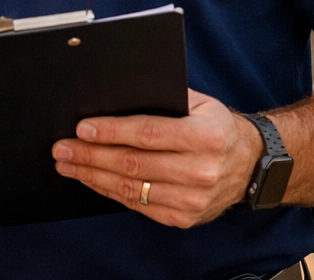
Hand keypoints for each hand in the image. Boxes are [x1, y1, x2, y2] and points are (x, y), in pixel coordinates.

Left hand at [51, 89, 262, 228]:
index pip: (147, 134)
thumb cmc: (218, 128)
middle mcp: (200, 171)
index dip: (111, 131)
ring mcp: (192, 199)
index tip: (82, 128)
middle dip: (91, 156)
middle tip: (62, 149)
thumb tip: (117, 95)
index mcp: (205, 137)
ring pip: (131, 188)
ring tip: (68, 165)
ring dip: (93, 176)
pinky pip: (138, 205)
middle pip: (133, 164)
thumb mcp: (202, 104)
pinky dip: (111, 192)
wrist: (250, 166)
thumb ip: (166, 98)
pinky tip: (93, 180)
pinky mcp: (183, 218)